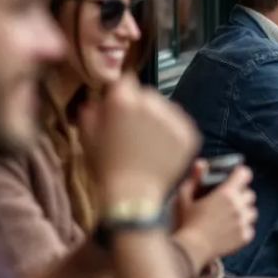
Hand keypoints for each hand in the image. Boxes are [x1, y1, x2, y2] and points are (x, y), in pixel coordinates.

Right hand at [79, 75, 200, 203]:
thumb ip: (91, 111)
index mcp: (123, 100)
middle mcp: (151, 103)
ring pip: (166, 108)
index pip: (125, 81)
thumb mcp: (88, 137)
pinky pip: (180, 124)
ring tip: (148, 142)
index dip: (121, 93)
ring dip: (158, 118)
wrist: (134, 196)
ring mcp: (173, 118)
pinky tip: (161, 149)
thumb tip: (96, 100)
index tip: (119, 106)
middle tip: (133, 129)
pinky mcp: (189, 133)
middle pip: (147, 94)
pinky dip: (172, 133)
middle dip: (140, 106)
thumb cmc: (106, 168)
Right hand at [173, 166, 256, 267]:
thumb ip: (195, 178)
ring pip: (252, 211)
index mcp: (226, 193)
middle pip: (250, 194)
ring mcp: (243, 222)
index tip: (235, 177)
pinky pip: (250, 228)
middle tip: (229, 200)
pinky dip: (243, 228)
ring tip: (230, 216)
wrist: (191, 249)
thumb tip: (201, 164)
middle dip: (241, 194)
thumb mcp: (185, 197)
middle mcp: (238, 206)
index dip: (240, 174)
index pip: (245, 174)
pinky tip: (230, 230)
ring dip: (244, 212)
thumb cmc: (186, 222)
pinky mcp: (245, 237)